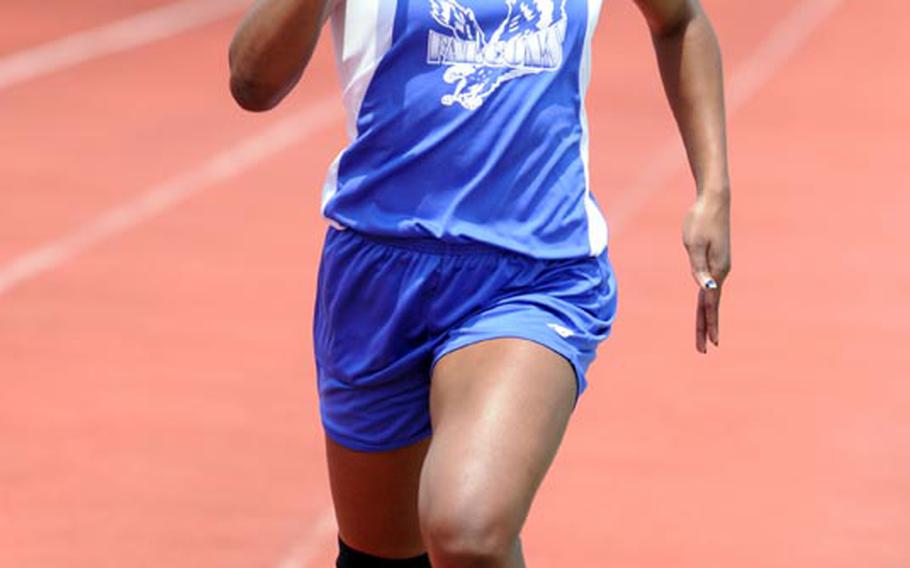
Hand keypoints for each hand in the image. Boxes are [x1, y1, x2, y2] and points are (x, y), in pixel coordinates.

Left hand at [682, 190, 730, 352]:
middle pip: (711, 305)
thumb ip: (698, 267)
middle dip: (707, 327)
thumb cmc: (700, 220)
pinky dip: (706, 301)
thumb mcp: (694, 244)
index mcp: (717, 270)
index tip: (711, 344)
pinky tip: (704, 306)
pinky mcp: (716, 259)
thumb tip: (708, 289)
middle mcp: (721, 271)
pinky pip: (709, 286)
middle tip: (703, 349)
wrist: (714, 199)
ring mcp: (720, 266)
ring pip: (710, 297)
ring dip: (706, 316)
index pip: (710, 304)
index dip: (709, 325)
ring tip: (705, 334)